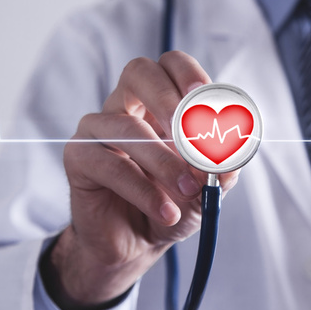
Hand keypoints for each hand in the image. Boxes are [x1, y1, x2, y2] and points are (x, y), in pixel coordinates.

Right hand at [42, 51, 238, 309]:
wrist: (138, 244)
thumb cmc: (172, 204)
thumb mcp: (207, 188)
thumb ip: (222, 169)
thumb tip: (232, 155)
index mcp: (160, 103)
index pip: (171, 65)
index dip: (190, 74)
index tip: (207, 98)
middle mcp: (126, 107)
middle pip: (139, 72)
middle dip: (169, 98)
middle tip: (192, 134)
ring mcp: (98, 129)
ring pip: (128, 127)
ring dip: (165, 162)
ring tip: (189, 191)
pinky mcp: (78, 157)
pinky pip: (109, 165)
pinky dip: (144, 190)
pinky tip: (165, 211)